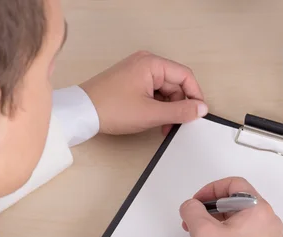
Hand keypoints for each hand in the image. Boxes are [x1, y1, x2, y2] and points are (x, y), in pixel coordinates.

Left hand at [79, 51, 207, 135]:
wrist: (81, 113)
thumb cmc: (110, 109)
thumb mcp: (151, 113)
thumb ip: (180, 111)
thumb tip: (201, 108)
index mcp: (151, 63)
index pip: (185, 76)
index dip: (195, 96)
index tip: (197, 113)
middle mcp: (146, 63)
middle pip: (176, 84)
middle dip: (179, 106)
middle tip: (176, 125)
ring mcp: (138, 72)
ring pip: (165, 91)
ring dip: (168, 109)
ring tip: (162, 126)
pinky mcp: (132, 82)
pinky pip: (154, 93)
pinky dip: (157, 107)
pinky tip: (154, 121)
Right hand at [179, 177, 282, 236]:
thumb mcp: (204, 233)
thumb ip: (193, 211)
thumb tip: (191, 205)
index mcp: (258, 208)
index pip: (233, 184)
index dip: (211, 189)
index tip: (197, 202)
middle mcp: (269, 218)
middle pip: (238, 201)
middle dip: (213, 208)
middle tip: (196, 221)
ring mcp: (272, 235)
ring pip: (243, 217)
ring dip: (221, 221)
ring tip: (205, 236)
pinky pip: (250, 232)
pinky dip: (233, 233)